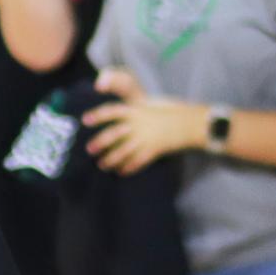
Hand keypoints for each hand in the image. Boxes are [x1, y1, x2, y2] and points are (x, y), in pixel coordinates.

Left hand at [85, 71, 204, 174]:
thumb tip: (119, 109)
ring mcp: (146, 137)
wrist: (190, 123)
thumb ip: (132, 105)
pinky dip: (129, 167)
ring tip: (102, 165)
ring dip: (111, 159)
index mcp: (135, 109)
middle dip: (100, 142)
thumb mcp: (148, 102)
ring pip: (124, 151)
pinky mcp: (154, 150)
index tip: (85, 120)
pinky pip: (138, 160)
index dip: (98, 115)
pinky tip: (121, 172)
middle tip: (89, 150)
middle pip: (114, 134)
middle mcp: (138, 123)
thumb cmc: (168, 110)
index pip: (112, 111)